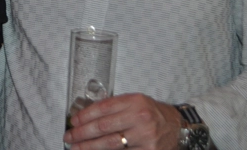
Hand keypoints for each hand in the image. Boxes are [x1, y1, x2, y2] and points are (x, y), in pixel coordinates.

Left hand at [64, 93, 181, 149]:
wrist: (177, 126)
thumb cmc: (152, 113)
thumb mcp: (135, 101)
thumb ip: (115, 106)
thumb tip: (87, 115)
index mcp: (135, 101)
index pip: (103, 108)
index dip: (85, 115)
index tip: (73, 121)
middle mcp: (140, 118)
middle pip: (104, 127)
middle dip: (82, 133)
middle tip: (69, 136)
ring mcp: (145, 136)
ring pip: (110, 144)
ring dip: (89, 147)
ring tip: (76, 148)